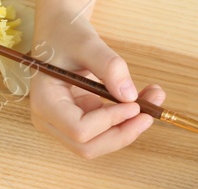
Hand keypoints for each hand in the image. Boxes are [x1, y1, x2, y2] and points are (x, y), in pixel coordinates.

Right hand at [29, 0, 161, 158]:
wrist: (59, 33)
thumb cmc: (66, 34)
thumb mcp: (87, 43)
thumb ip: (109, 67)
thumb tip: (130, 96)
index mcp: (44, 103)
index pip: (78, 130)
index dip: (109, 122)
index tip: (135, 105)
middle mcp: (49, 121)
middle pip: (88, 147)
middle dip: (122, 134)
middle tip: (150, 114)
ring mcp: (62, 125)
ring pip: (98, 145)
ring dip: (128, 129)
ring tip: (153, 100)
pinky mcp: (77, 123)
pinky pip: (104, 132)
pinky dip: (125, 121)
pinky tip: (142, 101)